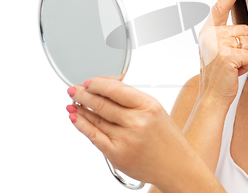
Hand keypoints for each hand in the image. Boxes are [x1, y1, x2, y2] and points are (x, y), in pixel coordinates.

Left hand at [65, 76, 196, 187]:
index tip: (89, 82)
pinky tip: (75, 118)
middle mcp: (137, 122)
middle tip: (74, 89)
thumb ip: (132, 99)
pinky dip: (81, 124)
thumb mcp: (156, 110)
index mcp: (148, 106)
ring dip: (79, 108)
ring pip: (95, 119)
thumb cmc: (166, 139)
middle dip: (83, 94)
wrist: (175, 166)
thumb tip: (106, 88)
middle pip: (101, 103)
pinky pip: (93, 135)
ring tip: (72, 102)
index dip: (97, 84)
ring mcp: (125, 139)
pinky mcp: (116, 154)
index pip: (115, 89)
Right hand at [197, 0, 247, 105]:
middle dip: (243, 46)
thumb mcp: (218, 49)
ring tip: (231, 66)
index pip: (220, 7)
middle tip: (230, 61)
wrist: (212, 95)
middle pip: (243, 29)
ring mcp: (217, 44)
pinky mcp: (226, 55)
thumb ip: (225, 34)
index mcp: (207, 31)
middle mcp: (209, 35)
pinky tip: (234, 71)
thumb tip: (241, 26)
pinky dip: (246, 65)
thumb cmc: (219, 73)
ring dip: (245, 56)